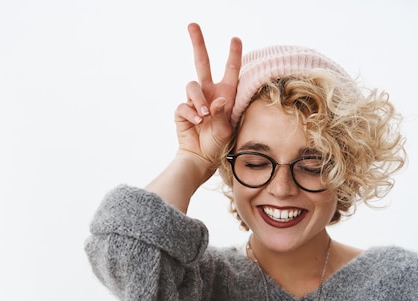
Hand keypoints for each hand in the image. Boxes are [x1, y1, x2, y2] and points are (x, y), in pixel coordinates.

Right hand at [174, 23, 241, 175]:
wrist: (200, 159)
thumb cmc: (217, 145)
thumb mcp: (226, 130)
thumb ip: (222, 115)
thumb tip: (219, 100)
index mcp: (225, 94)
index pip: (230, 70)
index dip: (233, 54)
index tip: (235, 39)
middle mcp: (209, 93)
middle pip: (201, 62)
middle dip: (197, 43)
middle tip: (192, 25)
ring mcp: (195, 101)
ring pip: (193, 86)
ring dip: (198, 99)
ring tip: (203, 116)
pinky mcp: (182, 110)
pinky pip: (184, 105)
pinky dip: (190, 113)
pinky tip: (196, 123)